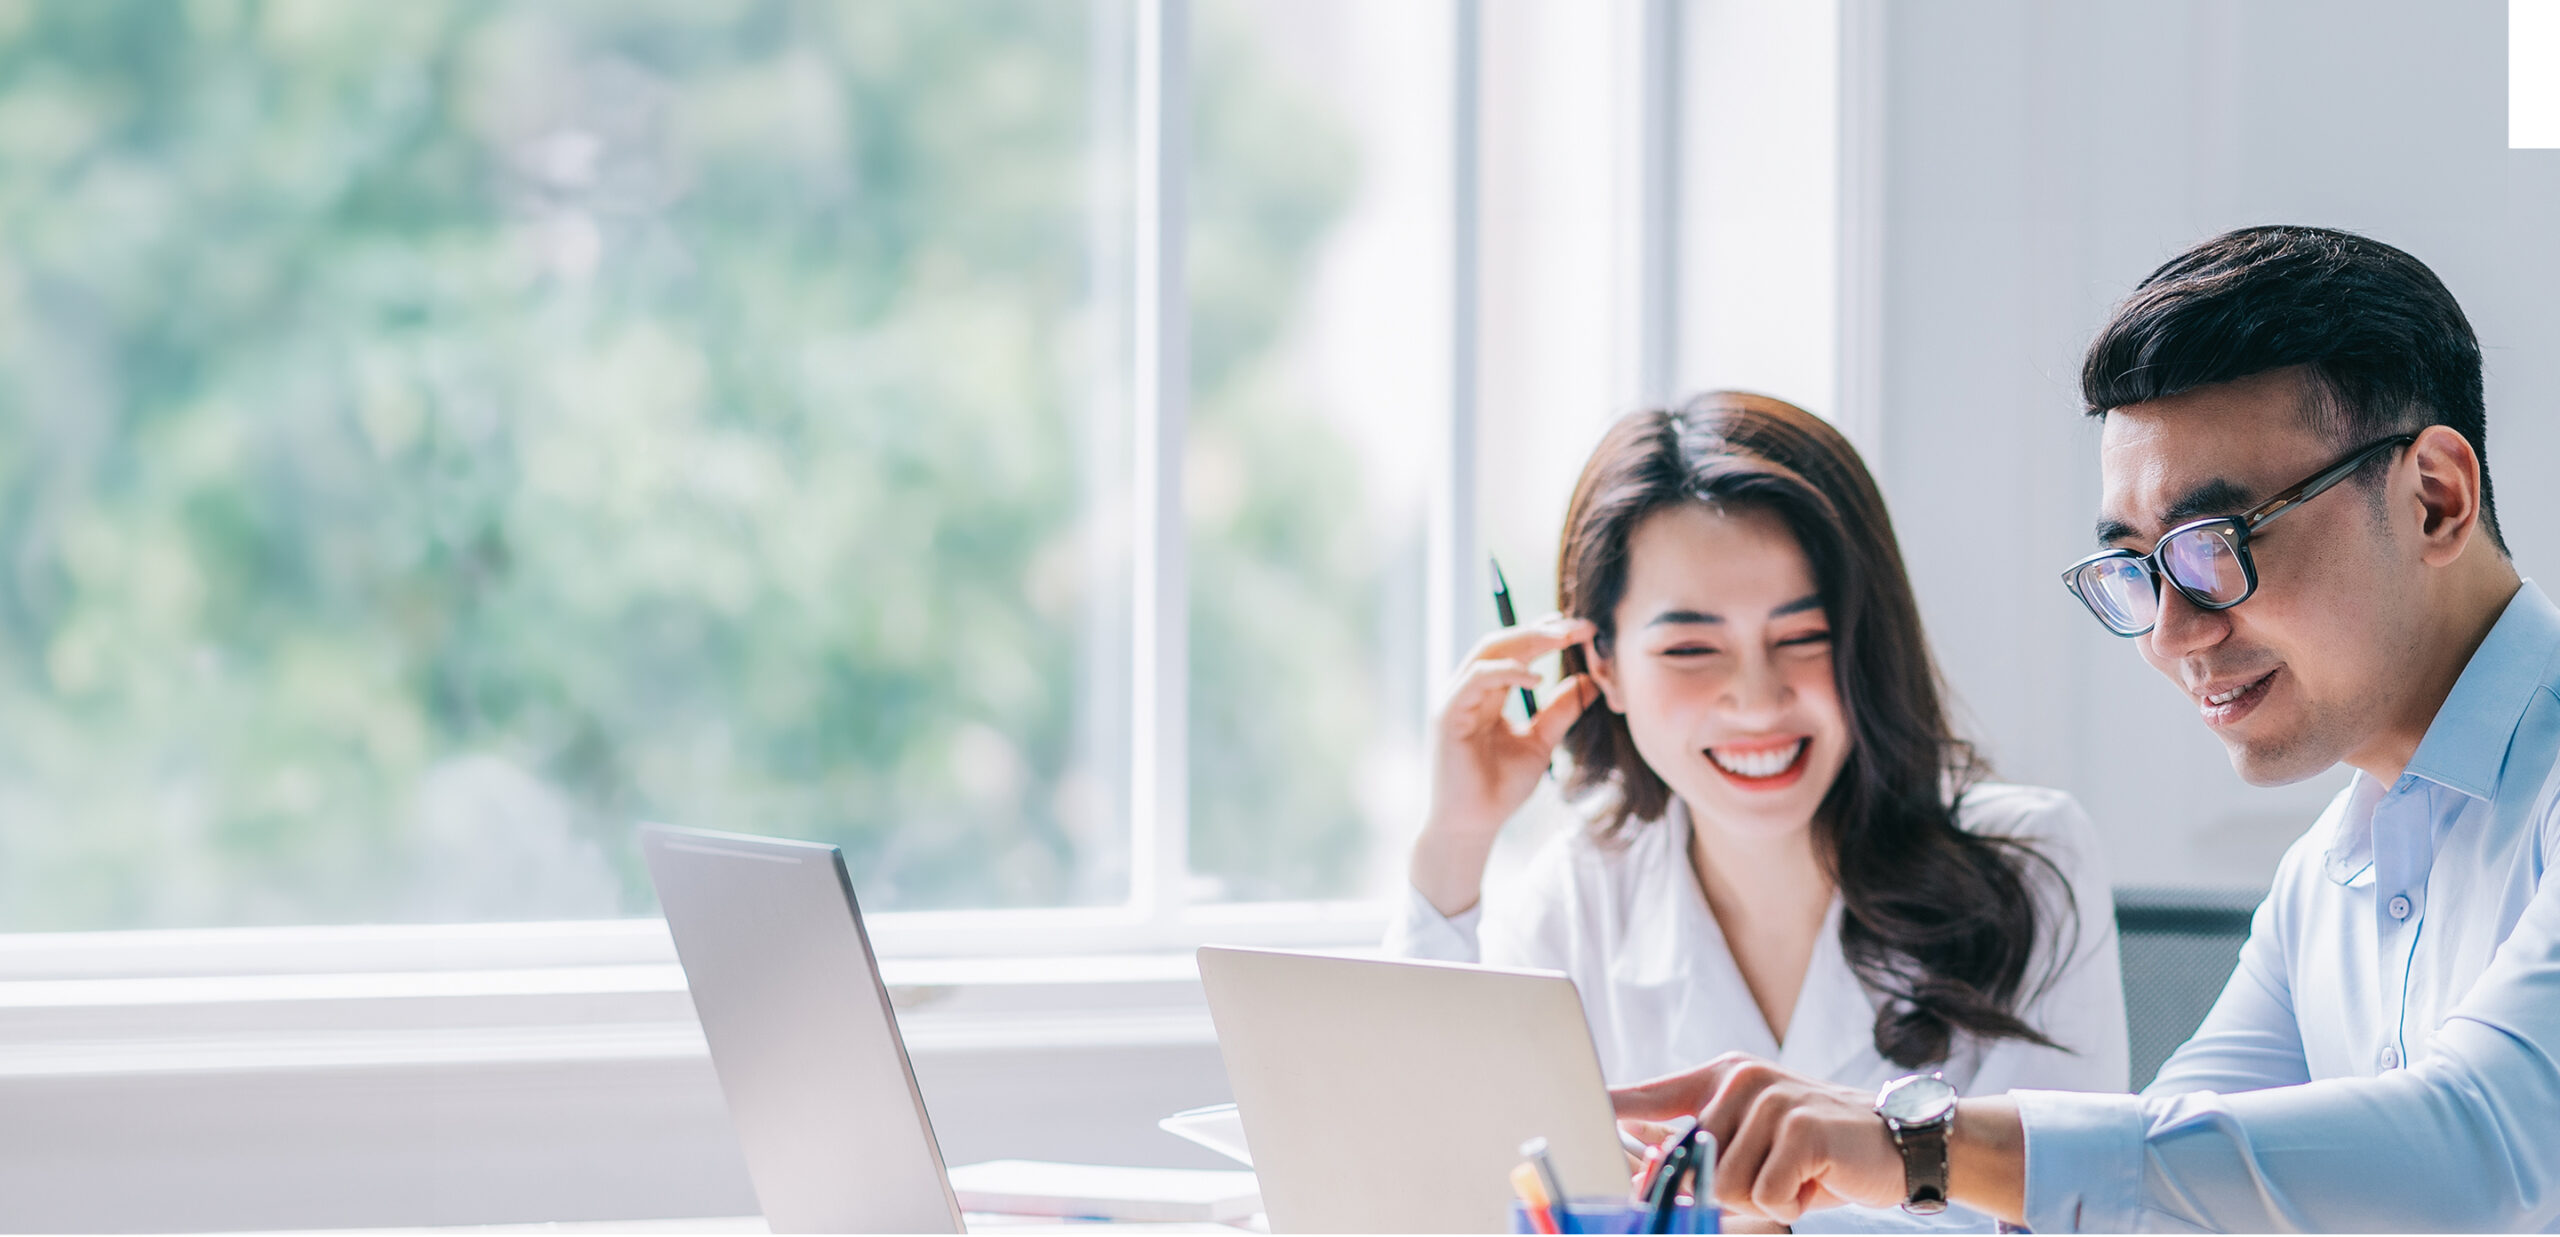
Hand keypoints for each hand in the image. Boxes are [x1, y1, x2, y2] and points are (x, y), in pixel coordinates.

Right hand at [1410, 616, 1597, 916]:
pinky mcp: (1447, 714)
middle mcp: (1468, 691)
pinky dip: (1507, 671)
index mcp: (1487, 695)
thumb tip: (1589, 680)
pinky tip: (1537, 679)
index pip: (1516, 651)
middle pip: (1502, 642)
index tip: (1584, 630)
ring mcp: (1455, 700)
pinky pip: (1476, 678)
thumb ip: (1561, 710)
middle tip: (1579, 626)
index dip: (1547, 635)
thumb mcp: (1541, 742)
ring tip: (1562, 639)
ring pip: (1488, 651)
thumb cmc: (1500, 789)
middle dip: (1542, 630)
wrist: (1473, 827)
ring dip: (1527, 640)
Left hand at [1612, 1054, 1902, 1224]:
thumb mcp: (1755, 1139)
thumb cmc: (1819, 1152)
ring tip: (1797, 1173)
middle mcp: (1740, 1080)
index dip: (1611, 1112)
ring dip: (1764, 1198)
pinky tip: (1817, 1177)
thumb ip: (1703, 1149)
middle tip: (1775, 1176)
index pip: (1651, 1096)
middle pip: (1692, 1167)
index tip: (1576, 1113)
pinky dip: (1793, 1202)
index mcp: (1722, 1078)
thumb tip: (1643, 1179)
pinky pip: (1765, 1194)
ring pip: (1725, 1186)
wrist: (1901, 1143)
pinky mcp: (1800, 1127)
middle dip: (1729, 1192)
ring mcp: (1771, 1099)